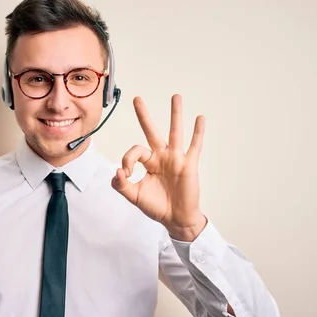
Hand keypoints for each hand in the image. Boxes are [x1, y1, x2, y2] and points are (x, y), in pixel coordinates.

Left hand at [111, 94, 206, 241]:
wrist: (176, 219)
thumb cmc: (157, 207)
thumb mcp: (134, 196)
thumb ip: (121, 185)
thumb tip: (117, 171)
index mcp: (149, 163)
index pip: (135, 151)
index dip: (127, 159)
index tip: (126, 173)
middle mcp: (162, 157)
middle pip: (151, 132)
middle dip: (144, 116)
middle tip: (136, 98)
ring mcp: (176, 159)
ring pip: (175, 132)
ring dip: (175, 114)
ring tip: (176, 96)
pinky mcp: (189, 164)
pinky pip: (194, 146)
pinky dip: (198, 132)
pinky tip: (200, 119)